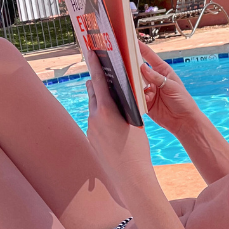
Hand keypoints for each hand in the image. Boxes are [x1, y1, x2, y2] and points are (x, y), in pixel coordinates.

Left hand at [84, 50, 155, 183]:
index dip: (95, 65)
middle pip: (93, 93)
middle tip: (104, 74)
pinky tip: (112, 123)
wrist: (131, 175)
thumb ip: (123, 107)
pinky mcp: (90, 139)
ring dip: (100, 103)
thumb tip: (119, 96)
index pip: (98, 81)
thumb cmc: (138, 147)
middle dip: (98, 84)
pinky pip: (94, 122)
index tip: (91, 53)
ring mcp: (90, 130)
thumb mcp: (134, 121)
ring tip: (112, 100)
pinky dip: (101, 118)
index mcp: (106, 110)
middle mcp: (94, 118)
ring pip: (93, 109)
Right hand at [138, 42, 202, 135]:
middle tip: (124, 62)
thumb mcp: (171, 86)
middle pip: (139, 69)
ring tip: (134, 84)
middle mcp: (154, 79)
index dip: (141, 48)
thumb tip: (142, 67)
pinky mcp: (145, 102)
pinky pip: (136, 97)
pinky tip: (142, 98)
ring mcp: (149, 90)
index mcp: (162, 71)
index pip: (150, 57)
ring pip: (136, 83)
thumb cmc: (183, 101)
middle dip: (132, 66)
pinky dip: (136, 97)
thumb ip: (156, 77)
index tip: (132, 41)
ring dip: (134, 83)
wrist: (183, 121)